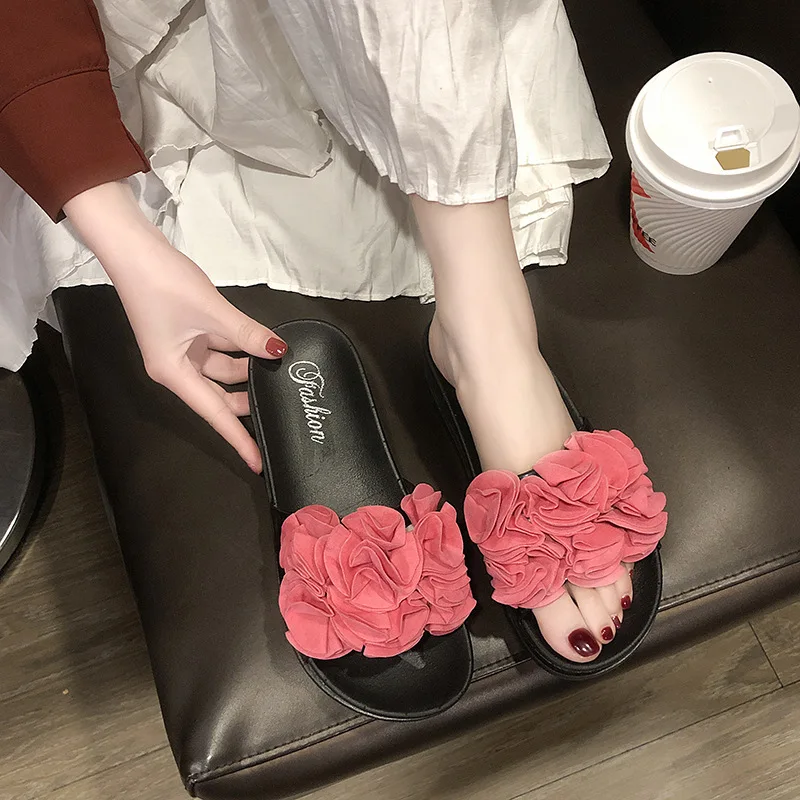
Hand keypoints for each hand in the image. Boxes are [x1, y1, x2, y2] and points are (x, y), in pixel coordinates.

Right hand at [64, 181, 284, 472]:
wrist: (134, 248)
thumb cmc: (165, 284)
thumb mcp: (213, 312)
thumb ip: (248, 335)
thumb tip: (278, 352)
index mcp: (175, 374)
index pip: (214, 414)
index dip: (238, 438)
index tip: (257, 463)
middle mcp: (178, 368)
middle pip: (220, 395)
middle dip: (249, 399)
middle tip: (283, 403)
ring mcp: (183, 350)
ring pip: (223, 371)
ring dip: (248, 369)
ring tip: (280, 368)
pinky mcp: (188, 333)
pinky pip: (220, 349)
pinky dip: (240, 348)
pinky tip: (263, 346)